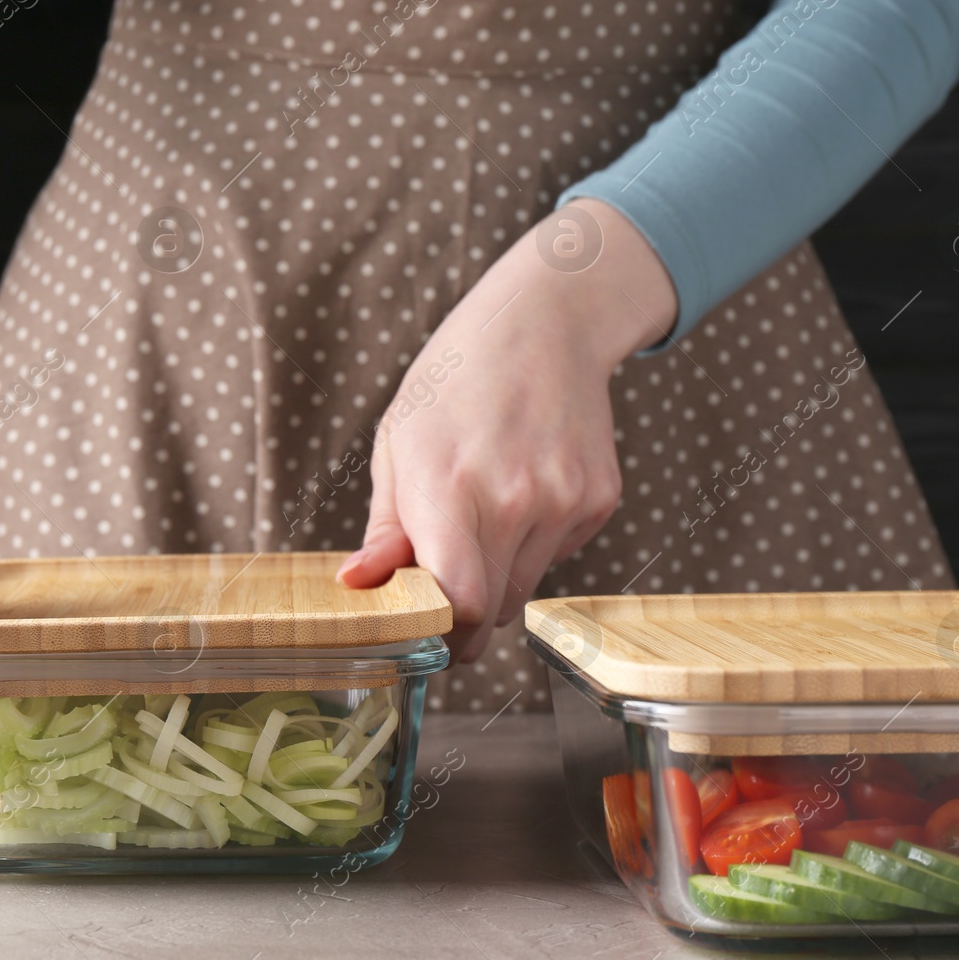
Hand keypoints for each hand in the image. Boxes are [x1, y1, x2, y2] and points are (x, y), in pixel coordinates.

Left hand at [337, 199, 678, 660]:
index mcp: (450, 487)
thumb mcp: (398, 444)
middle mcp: (515, 500)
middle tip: (443, 594)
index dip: (442, 635)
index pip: (459, 605)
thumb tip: (359, 587)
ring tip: (483, 517)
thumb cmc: (454, 382)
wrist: (544, 325)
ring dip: (498, 577)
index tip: (426, 635)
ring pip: (525, 589)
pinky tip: (523, 491)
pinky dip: (535, 545)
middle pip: (493, 611)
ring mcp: (565, 501)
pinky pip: (557, 556)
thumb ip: (385, 528)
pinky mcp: (599, 500)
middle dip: (465, 619)